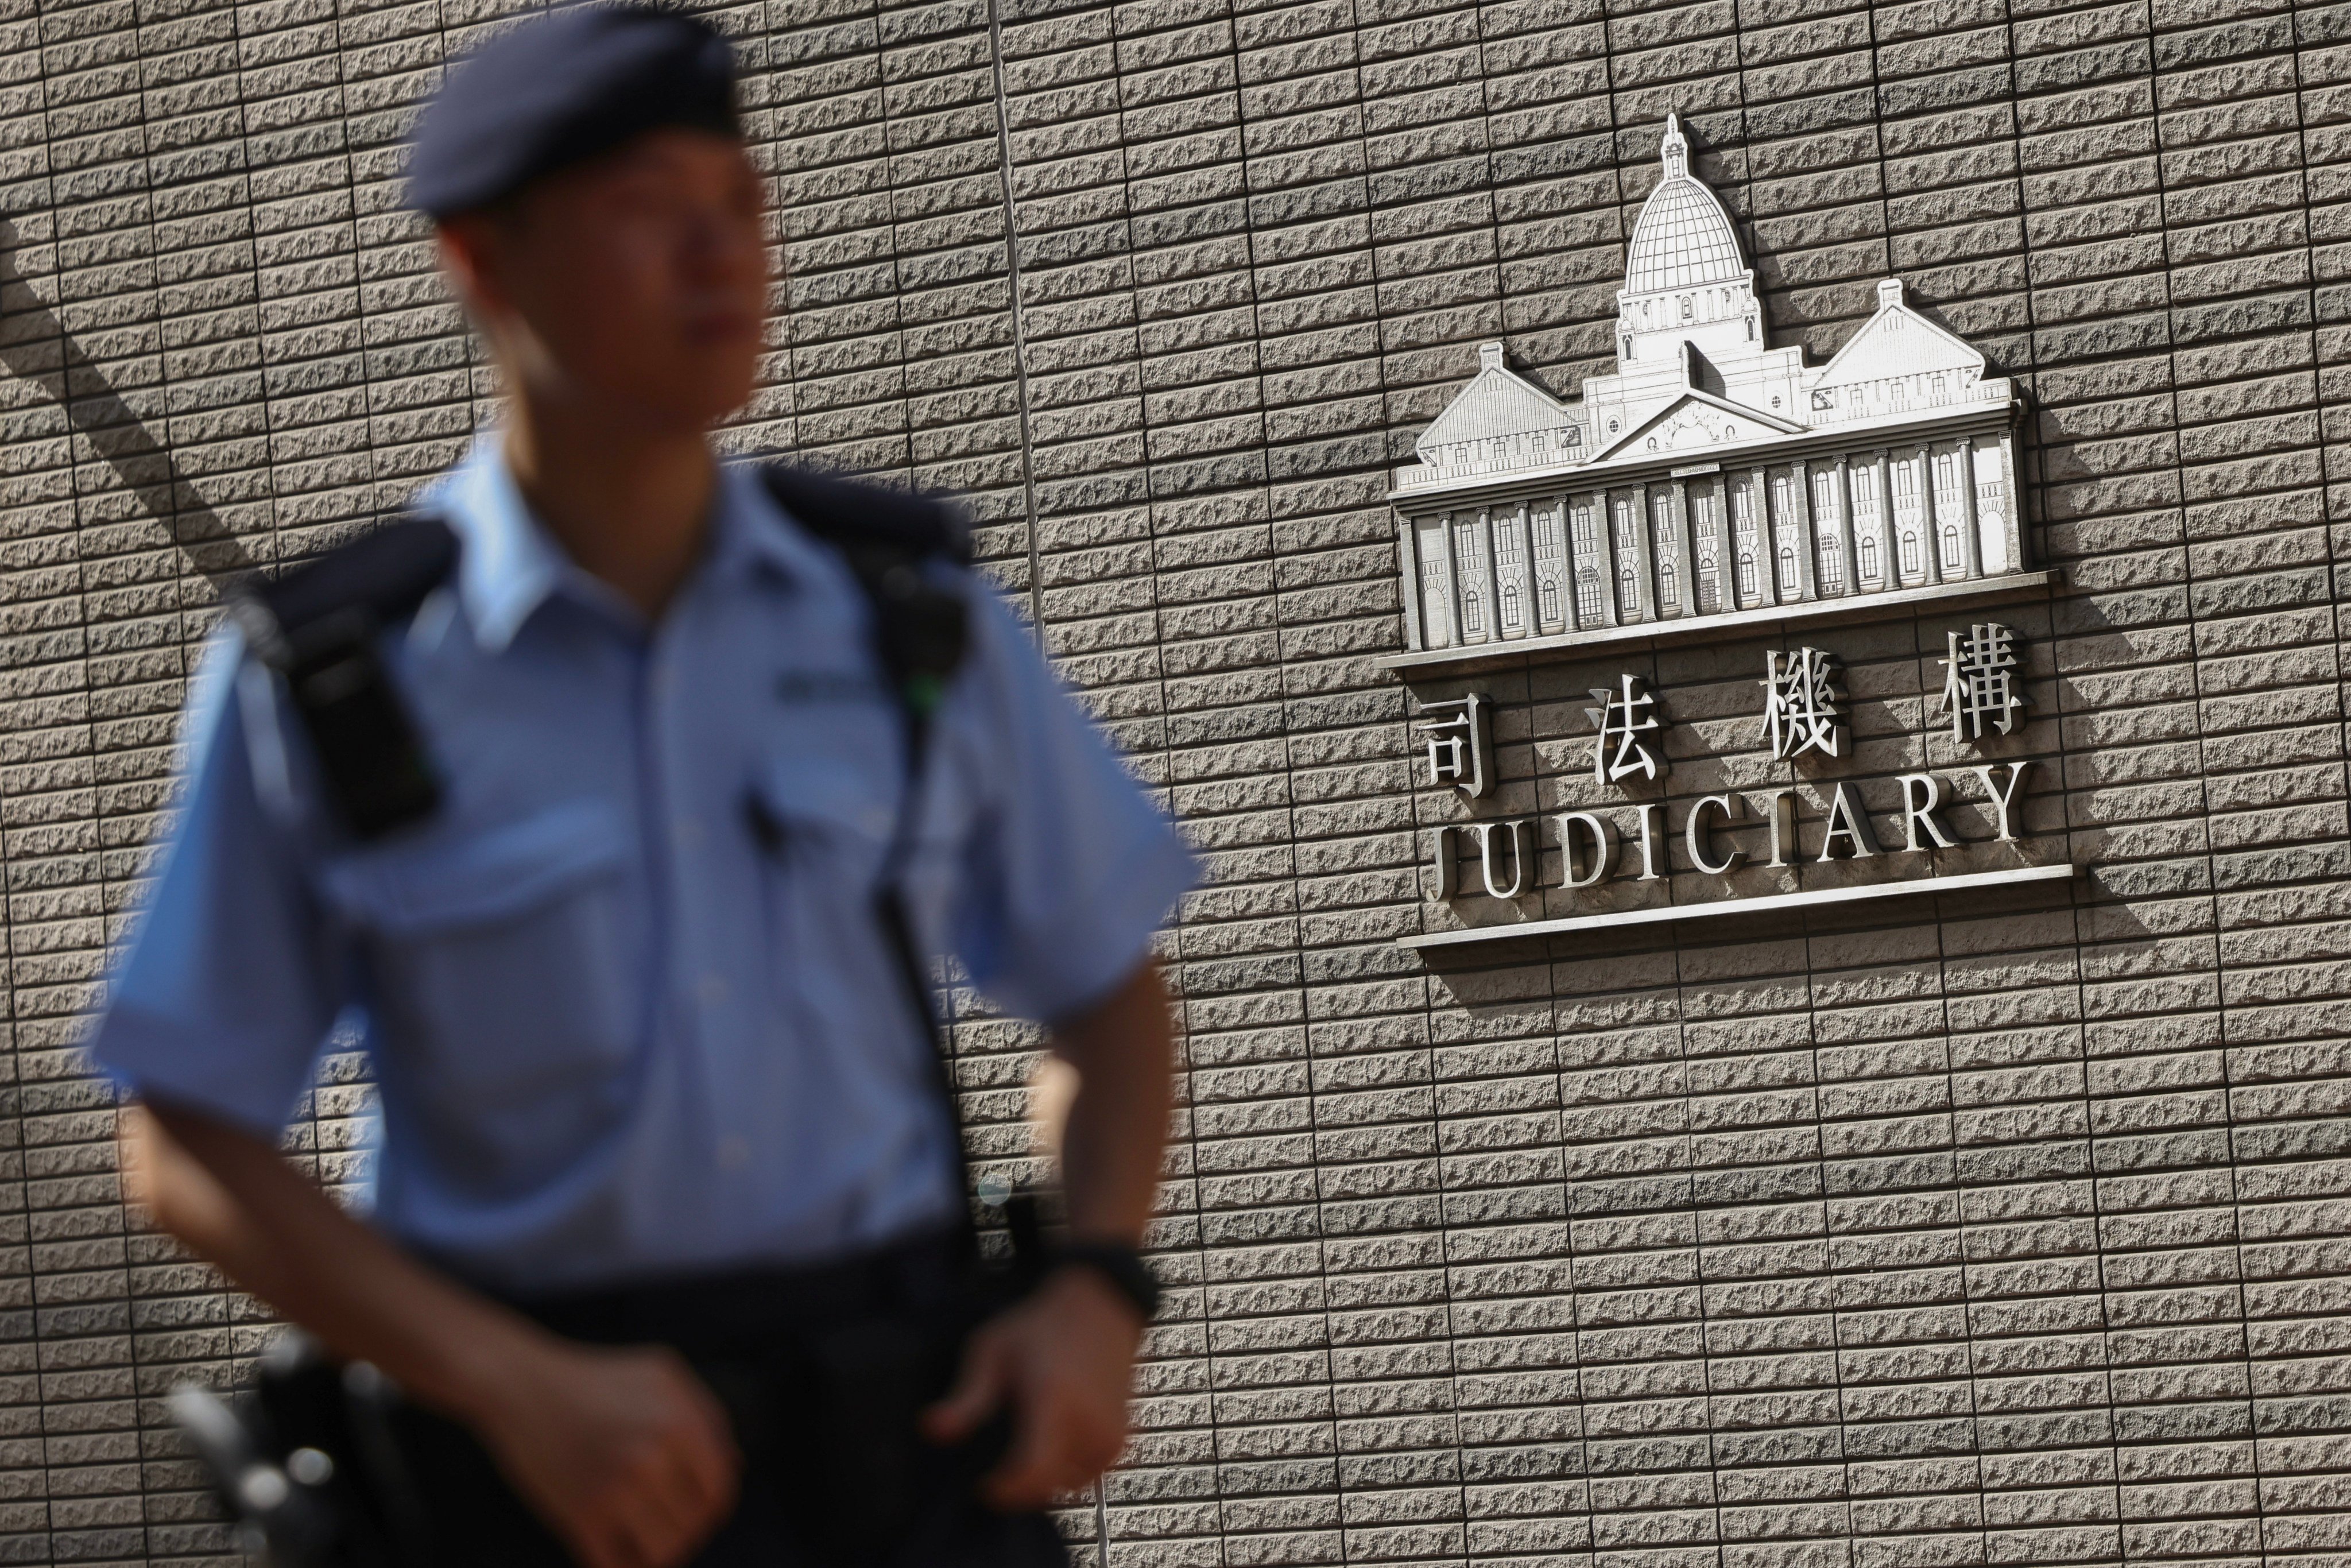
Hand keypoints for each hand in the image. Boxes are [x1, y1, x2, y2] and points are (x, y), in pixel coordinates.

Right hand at [467, 1334, 740, 1567]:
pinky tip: (614, 1547)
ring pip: (663, 1552)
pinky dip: (623, 1564)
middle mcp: (653, 1458)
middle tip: (663, 1521)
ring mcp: (616, 1490)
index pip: (720, 1490)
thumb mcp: (662, 1375)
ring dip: (657, 1552)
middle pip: (694, 1525)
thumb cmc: (594, 1378)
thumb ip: (705, 1415)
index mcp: (680, 1423)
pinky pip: (617, 1565)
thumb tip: (735, 1466)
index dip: (714, 1507)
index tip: (697, 1510)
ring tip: (642, 1537)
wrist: (520, 1386)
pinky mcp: (579, 1516)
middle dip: (685, 1529)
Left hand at [921, 1263, 1145, 1509]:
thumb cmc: (1037, 1327)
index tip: (983, 1485)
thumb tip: (930, 1430)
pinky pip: (1090, 1476)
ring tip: (1028, 1441)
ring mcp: (1111, 1433)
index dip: (1006, 1491)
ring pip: (1068, 1485)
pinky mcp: (1123, 1440)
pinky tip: (1055, 1439)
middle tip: (998, 1464)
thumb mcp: (991, 1351)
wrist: (1097, 1308)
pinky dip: (1070, 1469)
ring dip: (1045, 1477)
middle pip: (1049, 1486)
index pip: (1034, 1471)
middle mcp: (1089, 1422)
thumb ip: (966, 1397)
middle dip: (1019, 1486)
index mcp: (1054, 1400)